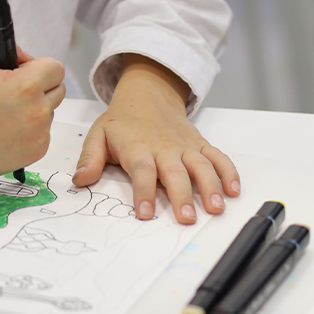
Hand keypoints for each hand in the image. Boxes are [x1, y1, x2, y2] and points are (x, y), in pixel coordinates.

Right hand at [0, 42, 65, 177]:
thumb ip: (0, 47)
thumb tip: (23, 56)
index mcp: (26, 86)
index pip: (56, 68)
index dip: (41, 67)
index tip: (28, 72)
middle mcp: (37, 111)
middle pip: (57, 89)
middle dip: (41, 87)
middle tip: (16, 91)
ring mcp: (38, 134)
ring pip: (49, 112)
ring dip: (35, 109)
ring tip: (7, 113)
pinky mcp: (37, 151)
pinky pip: (43, 132)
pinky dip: (31, 130)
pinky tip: (8, 129)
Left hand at [72, 55, 239, 223]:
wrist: (146, 95)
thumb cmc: (122, 122)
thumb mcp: (98, 134)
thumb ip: (89, 158)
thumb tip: (79, 181)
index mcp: (137, 146)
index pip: (142, 170)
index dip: (144, 191)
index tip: (145, 213)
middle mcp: (164, 147)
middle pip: (175, 171)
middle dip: (181, 195)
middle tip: (186, 219)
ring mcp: (185, 146)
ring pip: (201, 165)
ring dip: (210, 185)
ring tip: (216, 208)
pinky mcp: (200, 144)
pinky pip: (217, 156)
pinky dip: (229, 171)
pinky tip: (235, 190)